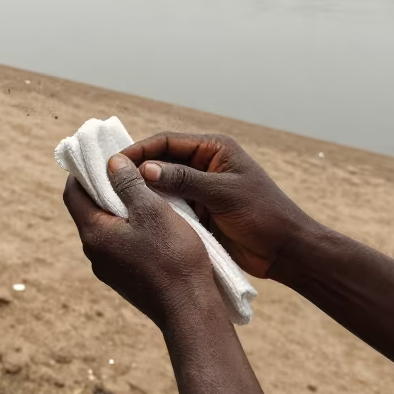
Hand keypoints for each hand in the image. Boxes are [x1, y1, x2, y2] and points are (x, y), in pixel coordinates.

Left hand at [63, 155, 216, 330]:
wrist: (189, 309)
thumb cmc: (172, 256)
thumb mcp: (152, 211)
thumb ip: (128, 184)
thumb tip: (112, 163)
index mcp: (94, 233)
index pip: (73, 194)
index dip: (83, 172)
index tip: (100, 157)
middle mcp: (95, 253)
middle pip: (89, 210)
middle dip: (104, 188)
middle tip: (126, 170)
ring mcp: (109, 269)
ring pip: (106, 228)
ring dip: (119, 209)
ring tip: (143, 193)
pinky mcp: (125, 279)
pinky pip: (120, 244)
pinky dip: (129, 228)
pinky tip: (153, 223)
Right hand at [122, 132, 314, 278]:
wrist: (286, 251)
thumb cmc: (263, 214)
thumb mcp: (223, 194)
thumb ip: (185, 180)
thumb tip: (144, 169)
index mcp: (214, 149)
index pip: (167, 142)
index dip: (139, 150)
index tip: (114, 163)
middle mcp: (204, 165)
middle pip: (161, 162)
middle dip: (136, 171)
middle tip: (107, 183)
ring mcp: (200, 189)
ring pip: (162, 186)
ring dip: (143, 193)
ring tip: (115, 201)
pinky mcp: (199, 212)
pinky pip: (170, 206)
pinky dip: (155, 210)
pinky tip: (136, 217)